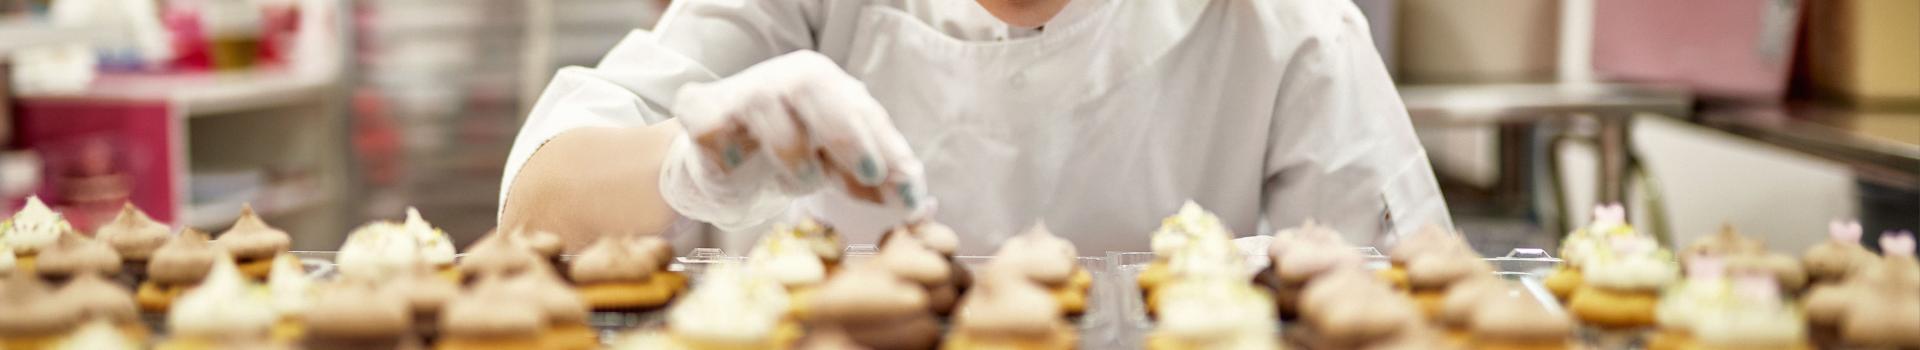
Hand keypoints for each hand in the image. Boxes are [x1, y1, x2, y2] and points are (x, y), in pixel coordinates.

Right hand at [668, 51, 926, 211]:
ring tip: (803, 181)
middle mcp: (784, 79)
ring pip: (767, 106)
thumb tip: (920, 204)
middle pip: (813, 85)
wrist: (722, 172)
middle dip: (847, 132)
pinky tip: (736, 167)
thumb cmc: (789, 161)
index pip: (861, 109)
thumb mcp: (838, 170)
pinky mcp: (703, 116)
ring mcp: (741, 94)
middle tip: (871, 175)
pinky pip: (716, 132)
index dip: (888, 148)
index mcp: (825, 85)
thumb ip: (876, 180)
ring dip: (793, 151)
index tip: (909, 192)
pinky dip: (731, 156)